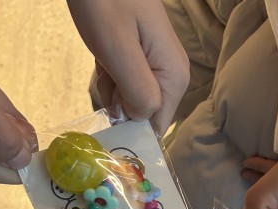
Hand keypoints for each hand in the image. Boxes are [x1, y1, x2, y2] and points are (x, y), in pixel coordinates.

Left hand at [67, 0, 188, 135]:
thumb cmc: (105, 2)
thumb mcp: (119, 51)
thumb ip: (138, 93)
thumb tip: (144, 120)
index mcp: (174, 76)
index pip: (157, 126)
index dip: (132, 126)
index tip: (111, 110)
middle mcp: (171, 74)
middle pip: (143, 114)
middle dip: (119, 104)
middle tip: (107, 74)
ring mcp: (156, 65)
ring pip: (131, 100)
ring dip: (111, 89)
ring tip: (105, 60)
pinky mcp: (141, 57)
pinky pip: (124, 84)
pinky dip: (109, 77)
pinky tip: (103, 58)